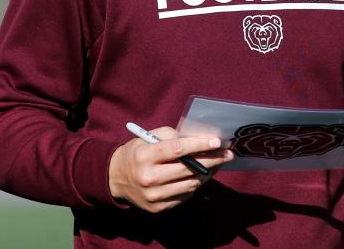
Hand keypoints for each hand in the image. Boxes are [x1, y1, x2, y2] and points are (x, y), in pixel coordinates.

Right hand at [108, 126, 232, 212]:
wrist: (116, 178)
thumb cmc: (137, 152)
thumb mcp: (148, 138)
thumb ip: (172, 135)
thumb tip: (199, 139)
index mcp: (146, 156)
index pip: (178, 149)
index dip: (200, 145)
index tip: (217, 142)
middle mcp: (149, 177)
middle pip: (189, 169)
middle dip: (212, 160)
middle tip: (227, 154)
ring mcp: (154, 196)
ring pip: (191, 184)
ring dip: (207, 173)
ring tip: (217, 164)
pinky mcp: (157, 208)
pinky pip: (185, 196)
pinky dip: (195, 185)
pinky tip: (201, 176)